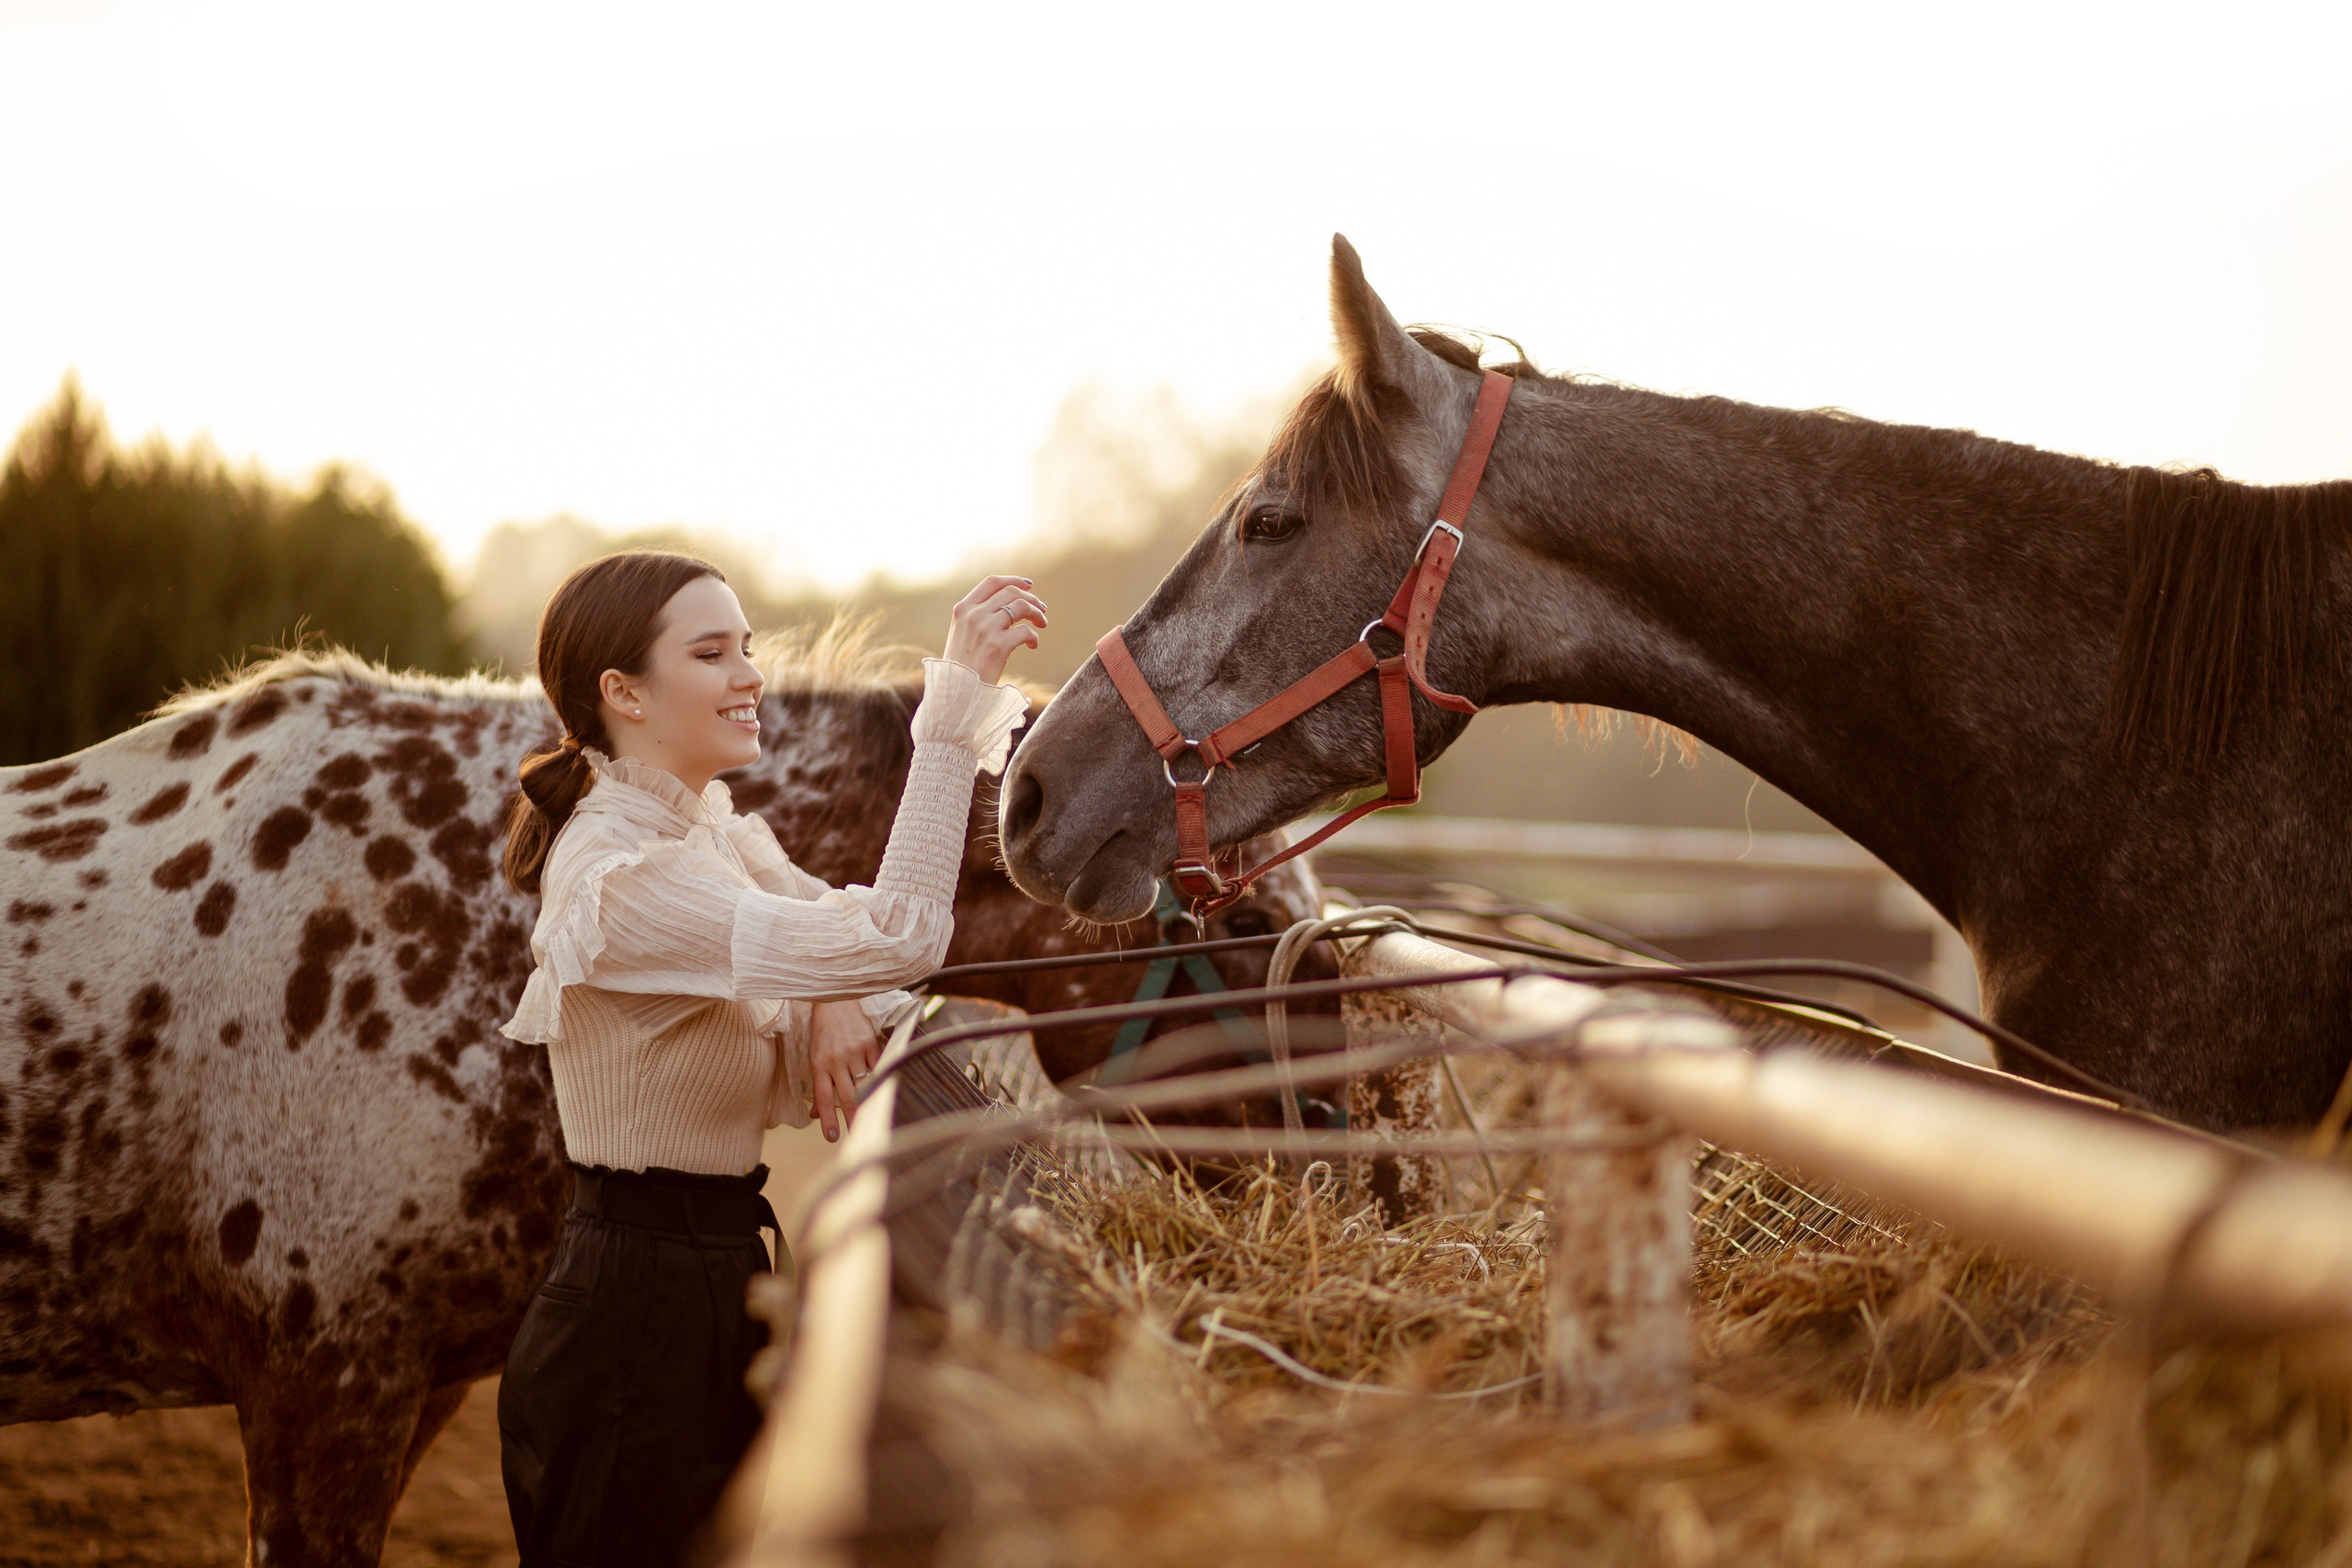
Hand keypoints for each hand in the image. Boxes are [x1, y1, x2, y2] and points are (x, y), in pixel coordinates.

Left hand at [808, 1000, 882, 1142]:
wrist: (837, 1001)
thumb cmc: (823, 1032)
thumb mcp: (814, 1057)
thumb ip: (817, 1085)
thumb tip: (814, 1114)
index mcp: (819, 1064)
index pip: (824, 1098)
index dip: (828, 1119)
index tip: (832, 1137)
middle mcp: (837, 1060)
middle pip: (848, 1096)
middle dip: (853, 1119)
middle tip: (857, 1136)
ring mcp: (855, 1052)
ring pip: (865, 1084)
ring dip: (868, 1103)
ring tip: (872, 1118)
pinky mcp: (870, 1044)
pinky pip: (877, 1067)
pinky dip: (879, 1080)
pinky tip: (882, 1091)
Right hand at [942, 575, 1047, 684]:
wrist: (955, 690)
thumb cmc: (961, 665)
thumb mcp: (961, 633)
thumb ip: (977, 617)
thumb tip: (1007, 605)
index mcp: (963, 609)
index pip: (992, 583)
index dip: (1013, 581)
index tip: (1028, 585)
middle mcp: (973, 615)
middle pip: (1011, 592)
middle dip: (1031, 599)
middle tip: (1042, 610)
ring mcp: (985, 629)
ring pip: (1021, 606)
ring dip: (1037, 613)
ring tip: (1042, 624)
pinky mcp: (998, 646)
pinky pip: (1025, 631)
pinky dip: (1034, 636)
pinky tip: (1032, 645)